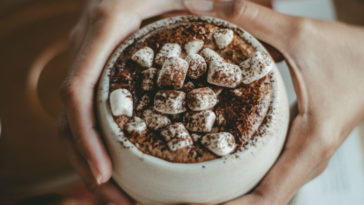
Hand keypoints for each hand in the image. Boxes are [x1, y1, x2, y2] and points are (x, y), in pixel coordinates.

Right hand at [59, 0, 184, 203]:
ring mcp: (87, 62)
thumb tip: (213, 14)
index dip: (86, 137)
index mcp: (102, 32)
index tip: (104, 173)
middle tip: (114, 199)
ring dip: (88, 159)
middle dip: (87, 162)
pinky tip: (114, 164)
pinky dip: (95, 142)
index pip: (78, 92)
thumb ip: (188, 2)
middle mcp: (85, 51)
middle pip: (70, 118)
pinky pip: (85, 111)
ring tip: (114, 194)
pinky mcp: (95, 72)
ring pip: (72, 120)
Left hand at [185, 0, 363, 203]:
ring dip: (232, 198)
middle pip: (260, 203)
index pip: (266, 199)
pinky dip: (244, 183)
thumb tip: (205, 5)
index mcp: (310, 145)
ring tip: (192, 194)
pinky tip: (219, 171)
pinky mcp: (300, 150)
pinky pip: (270, 176)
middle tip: (181, 200)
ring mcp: (304, 158)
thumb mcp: (302, 35)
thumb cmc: (353, 55)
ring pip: (265, 194)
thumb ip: (256, 20)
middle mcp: (307, 161)